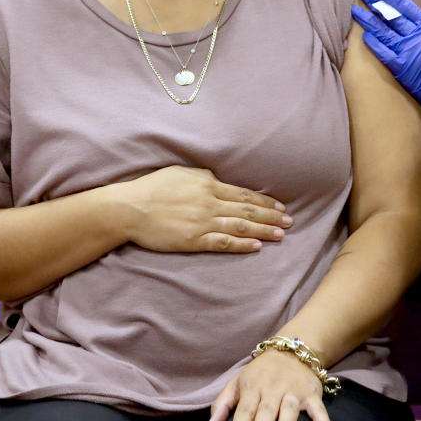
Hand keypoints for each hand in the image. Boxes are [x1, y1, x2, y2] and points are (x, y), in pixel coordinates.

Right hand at [119, 166, 290, 252]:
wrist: (129, 208)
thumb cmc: (152, 188)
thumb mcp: (180, 173)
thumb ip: (203, 177)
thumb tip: (218, 181)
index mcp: (207, 184)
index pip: (244, 194)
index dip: (264, 201)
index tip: (280, 207)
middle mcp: (209, 202)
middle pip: (248, 210)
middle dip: (271, 217)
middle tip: (290, 222)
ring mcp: (202, 222)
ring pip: (241, 226)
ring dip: (264, 231)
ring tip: (281, 235)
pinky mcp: (193, 240)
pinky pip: (223, 243)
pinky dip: (242, 245)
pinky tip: (257, 247)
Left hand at [206, 349, 330, 420]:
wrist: (292, 349)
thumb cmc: (260, 372)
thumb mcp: (238, 382)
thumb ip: (223, 405)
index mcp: (253, 386)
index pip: (245, 407)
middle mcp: (274, 388)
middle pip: (267, 408)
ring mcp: (294, 391)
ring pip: (290, 407)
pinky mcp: (312, 394)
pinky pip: (319, 411)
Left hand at [350, 0, 420, 106]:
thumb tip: (400, 14)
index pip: (405, 5)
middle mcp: (419, 36)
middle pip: (392, 16)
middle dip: (375, 3)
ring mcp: (410, 51)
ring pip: (384, 32)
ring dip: (368, 20)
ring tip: (356, 11)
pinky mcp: (403, 68)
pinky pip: (384, 52)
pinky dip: (374, 43)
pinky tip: (364, 36)